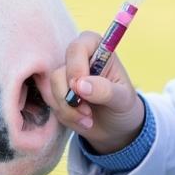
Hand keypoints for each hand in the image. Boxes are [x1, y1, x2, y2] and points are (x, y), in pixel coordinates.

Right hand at [50, 31, 145, 154]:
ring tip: (88, 119)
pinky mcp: (57, 90)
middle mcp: (77, 57)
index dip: (77, 69)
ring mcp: (65, 74)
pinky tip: (82, 120)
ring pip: (53, 88)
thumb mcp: (122, 99)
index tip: (82, 90)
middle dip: (71, 96)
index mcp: (96, 48)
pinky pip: (51, 102)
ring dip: (69, 109)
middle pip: (60, 71)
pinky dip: (66, 115)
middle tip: (88, 112)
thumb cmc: (122, 105)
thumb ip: (105, 90)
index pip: (77, 48)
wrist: (115, 125)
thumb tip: (80, 85)